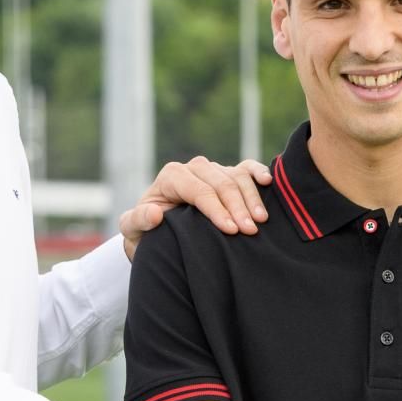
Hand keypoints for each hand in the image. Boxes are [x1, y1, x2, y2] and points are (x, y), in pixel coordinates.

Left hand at [120, 157, 270, 257]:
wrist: (158, 233)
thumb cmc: (146, 233)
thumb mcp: (133, 231)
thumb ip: (138, 221)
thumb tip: (156, 214)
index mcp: (171, 176)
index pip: (199, 190)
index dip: (216, 210)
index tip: (231, 231)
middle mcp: (193, 168)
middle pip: (221, 182)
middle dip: (237, 207)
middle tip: (250, 231)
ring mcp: (212, 170)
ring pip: (237, 175)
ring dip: (251, 197)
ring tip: (260, 221)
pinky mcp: (227, 175)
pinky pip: (246, 168)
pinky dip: (258, 172)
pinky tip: (268, 183)